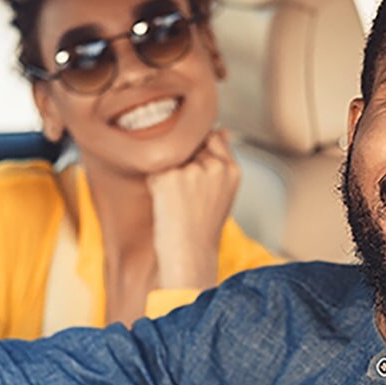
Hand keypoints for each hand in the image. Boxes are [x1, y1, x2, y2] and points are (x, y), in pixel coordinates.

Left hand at [147, 130, 240, 288]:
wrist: (189, 255)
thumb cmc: (202, 227)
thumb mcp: (223, 192)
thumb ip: (221, 160)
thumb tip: (220, 129)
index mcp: (231, 170)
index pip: (212, 138)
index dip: (198, 153)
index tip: (194, 176)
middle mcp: (214, 167)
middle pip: (189, 146)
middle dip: (183, 164)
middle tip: (186, 196)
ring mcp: (191, 171)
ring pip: (171, 157)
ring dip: (168, 174)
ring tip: (177, 201)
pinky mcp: (168, 177)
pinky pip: (154, 170)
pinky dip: (155, 185)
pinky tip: (166, 204)